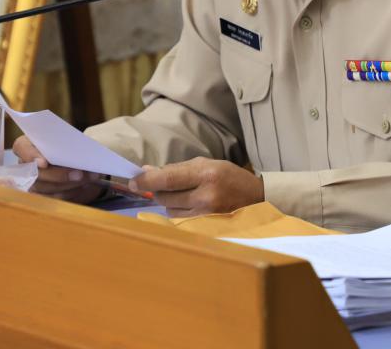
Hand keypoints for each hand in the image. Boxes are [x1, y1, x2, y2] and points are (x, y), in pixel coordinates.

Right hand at [11, 134, 103, 203]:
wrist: (71, 154)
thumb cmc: (65, 142)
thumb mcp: (65, 136)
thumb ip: (65, 141)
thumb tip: (76, 151)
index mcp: (26, 145)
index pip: (22, 148)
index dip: (31, 156)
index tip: (44, 163)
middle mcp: (25, 166)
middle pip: (37, 174)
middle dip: (60, 175)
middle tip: (80, 174)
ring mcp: (32, 183)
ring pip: (48, 189)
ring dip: (71, 185)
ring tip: (90, 178)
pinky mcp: (43, 196)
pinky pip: (56, 198)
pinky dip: (72, 192)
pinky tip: (85, 185)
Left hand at [128, 158, 263, 216]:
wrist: (257, 199)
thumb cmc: (229, 177)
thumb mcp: (206, 164)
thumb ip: (176, 168)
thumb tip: (147, 171)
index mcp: (206, 174)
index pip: (168, 179)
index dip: (147, 180)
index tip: (133, 180)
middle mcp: (206, 196)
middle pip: (165, 196)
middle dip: (157, 190)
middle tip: (161, 183)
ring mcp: (206, 215)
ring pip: (169, 210)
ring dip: (169, 202)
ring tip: (185, 194)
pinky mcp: (206, 228)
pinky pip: (179, 220)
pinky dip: (178, 212)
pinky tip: (189, 205)